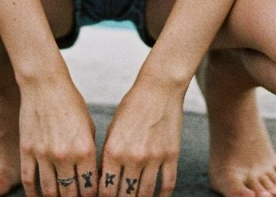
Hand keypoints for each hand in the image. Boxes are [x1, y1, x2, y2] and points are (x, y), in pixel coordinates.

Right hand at [19, 75, 98, 196]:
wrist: (45, 84)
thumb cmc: (71, 104)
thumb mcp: (88, 127)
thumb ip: (89, 154)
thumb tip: (91, 178)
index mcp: (84, 150)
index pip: (90, 188)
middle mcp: (65, 155)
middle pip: (70, 194)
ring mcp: (44, 154)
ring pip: (49, 192)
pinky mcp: (27, 151)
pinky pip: (29, 181)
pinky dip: (34, 194)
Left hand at [99, 78, 185, 196]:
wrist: (159, 88)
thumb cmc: (132, 106)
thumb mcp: (113, 129)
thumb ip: (108, 156)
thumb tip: (104, 181)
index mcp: (113, 150)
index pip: (105, 188)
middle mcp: (132, 157)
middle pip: (125, 195)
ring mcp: (154, 157)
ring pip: (145, 193)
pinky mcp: (171, 155)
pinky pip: (167, 184)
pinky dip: (162, 195)